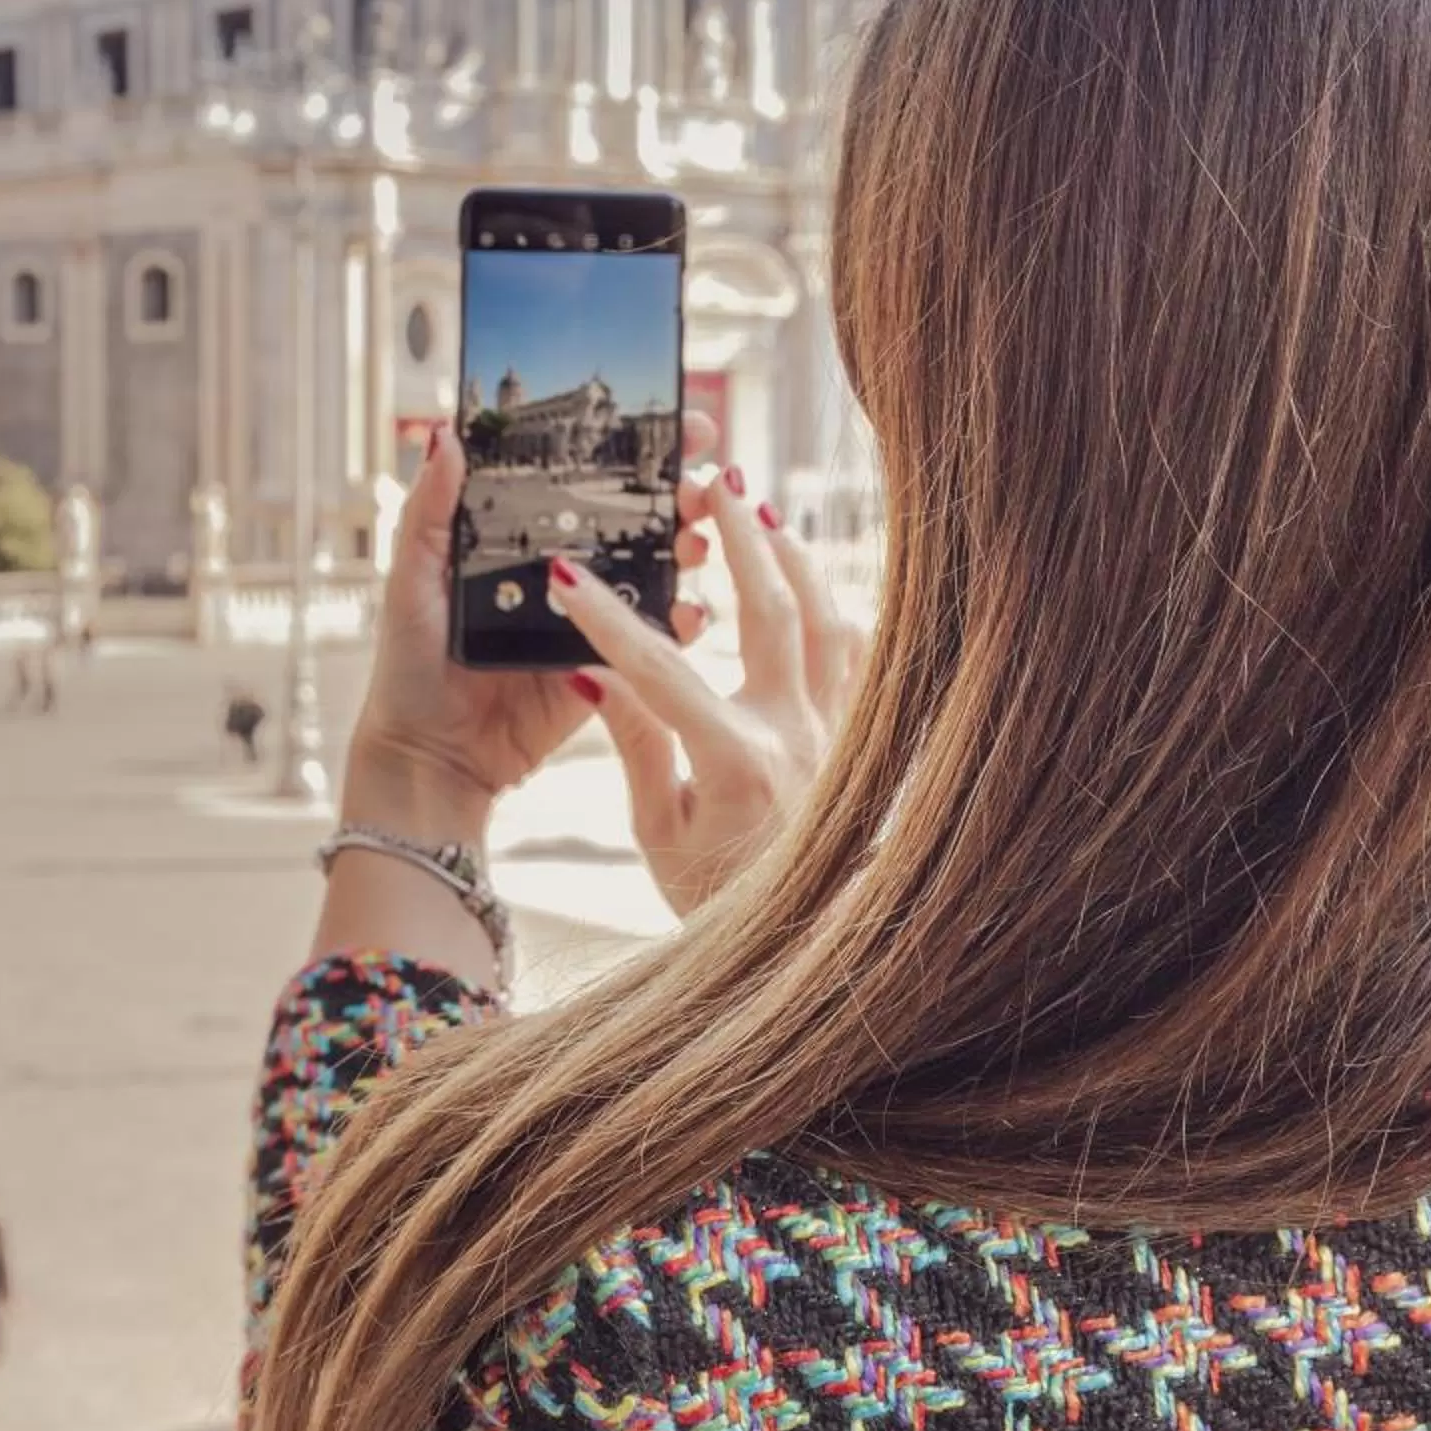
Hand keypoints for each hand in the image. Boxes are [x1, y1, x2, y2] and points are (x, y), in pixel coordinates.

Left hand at [343, 419, 713, 843]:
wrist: (429, 755)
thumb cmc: (410, 664)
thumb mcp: (412, 577)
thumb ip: (430, 509)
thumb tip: (444, 433)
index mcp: (519, 538)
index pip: (581, 474)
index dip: (629, 444)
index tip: (672, 419)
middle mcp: (562, 570)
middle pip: (634, 517)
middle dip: (677, 493)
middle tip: (701, 484)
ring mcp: (589, 618)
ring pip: (654, 570)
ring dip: (687, 549)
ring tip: (697, 542)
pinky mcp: (607, 667)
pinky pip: (654, 639)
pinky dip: (682, 624)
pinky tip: (693, 612)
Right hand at [548, 470, 861, 914]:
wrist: (812, 947)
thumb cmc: (722, 901)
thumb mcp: (659, 833)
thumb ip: (635, 744)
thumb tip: (594, 672)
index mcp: (736, 762)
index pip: (660, 670)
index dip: (607, 621)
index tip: (567, 576)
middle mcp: (798, 736)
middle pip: (772, 611)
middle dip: (735, 539)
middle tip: (706, 484)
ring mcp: (838, 735)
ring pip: (831, 621)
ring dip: (796, 560)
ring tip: (761, 515)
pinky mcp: (859, 739)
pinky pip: (864, 657)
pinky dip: (841, 609)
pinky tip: (817, 583)